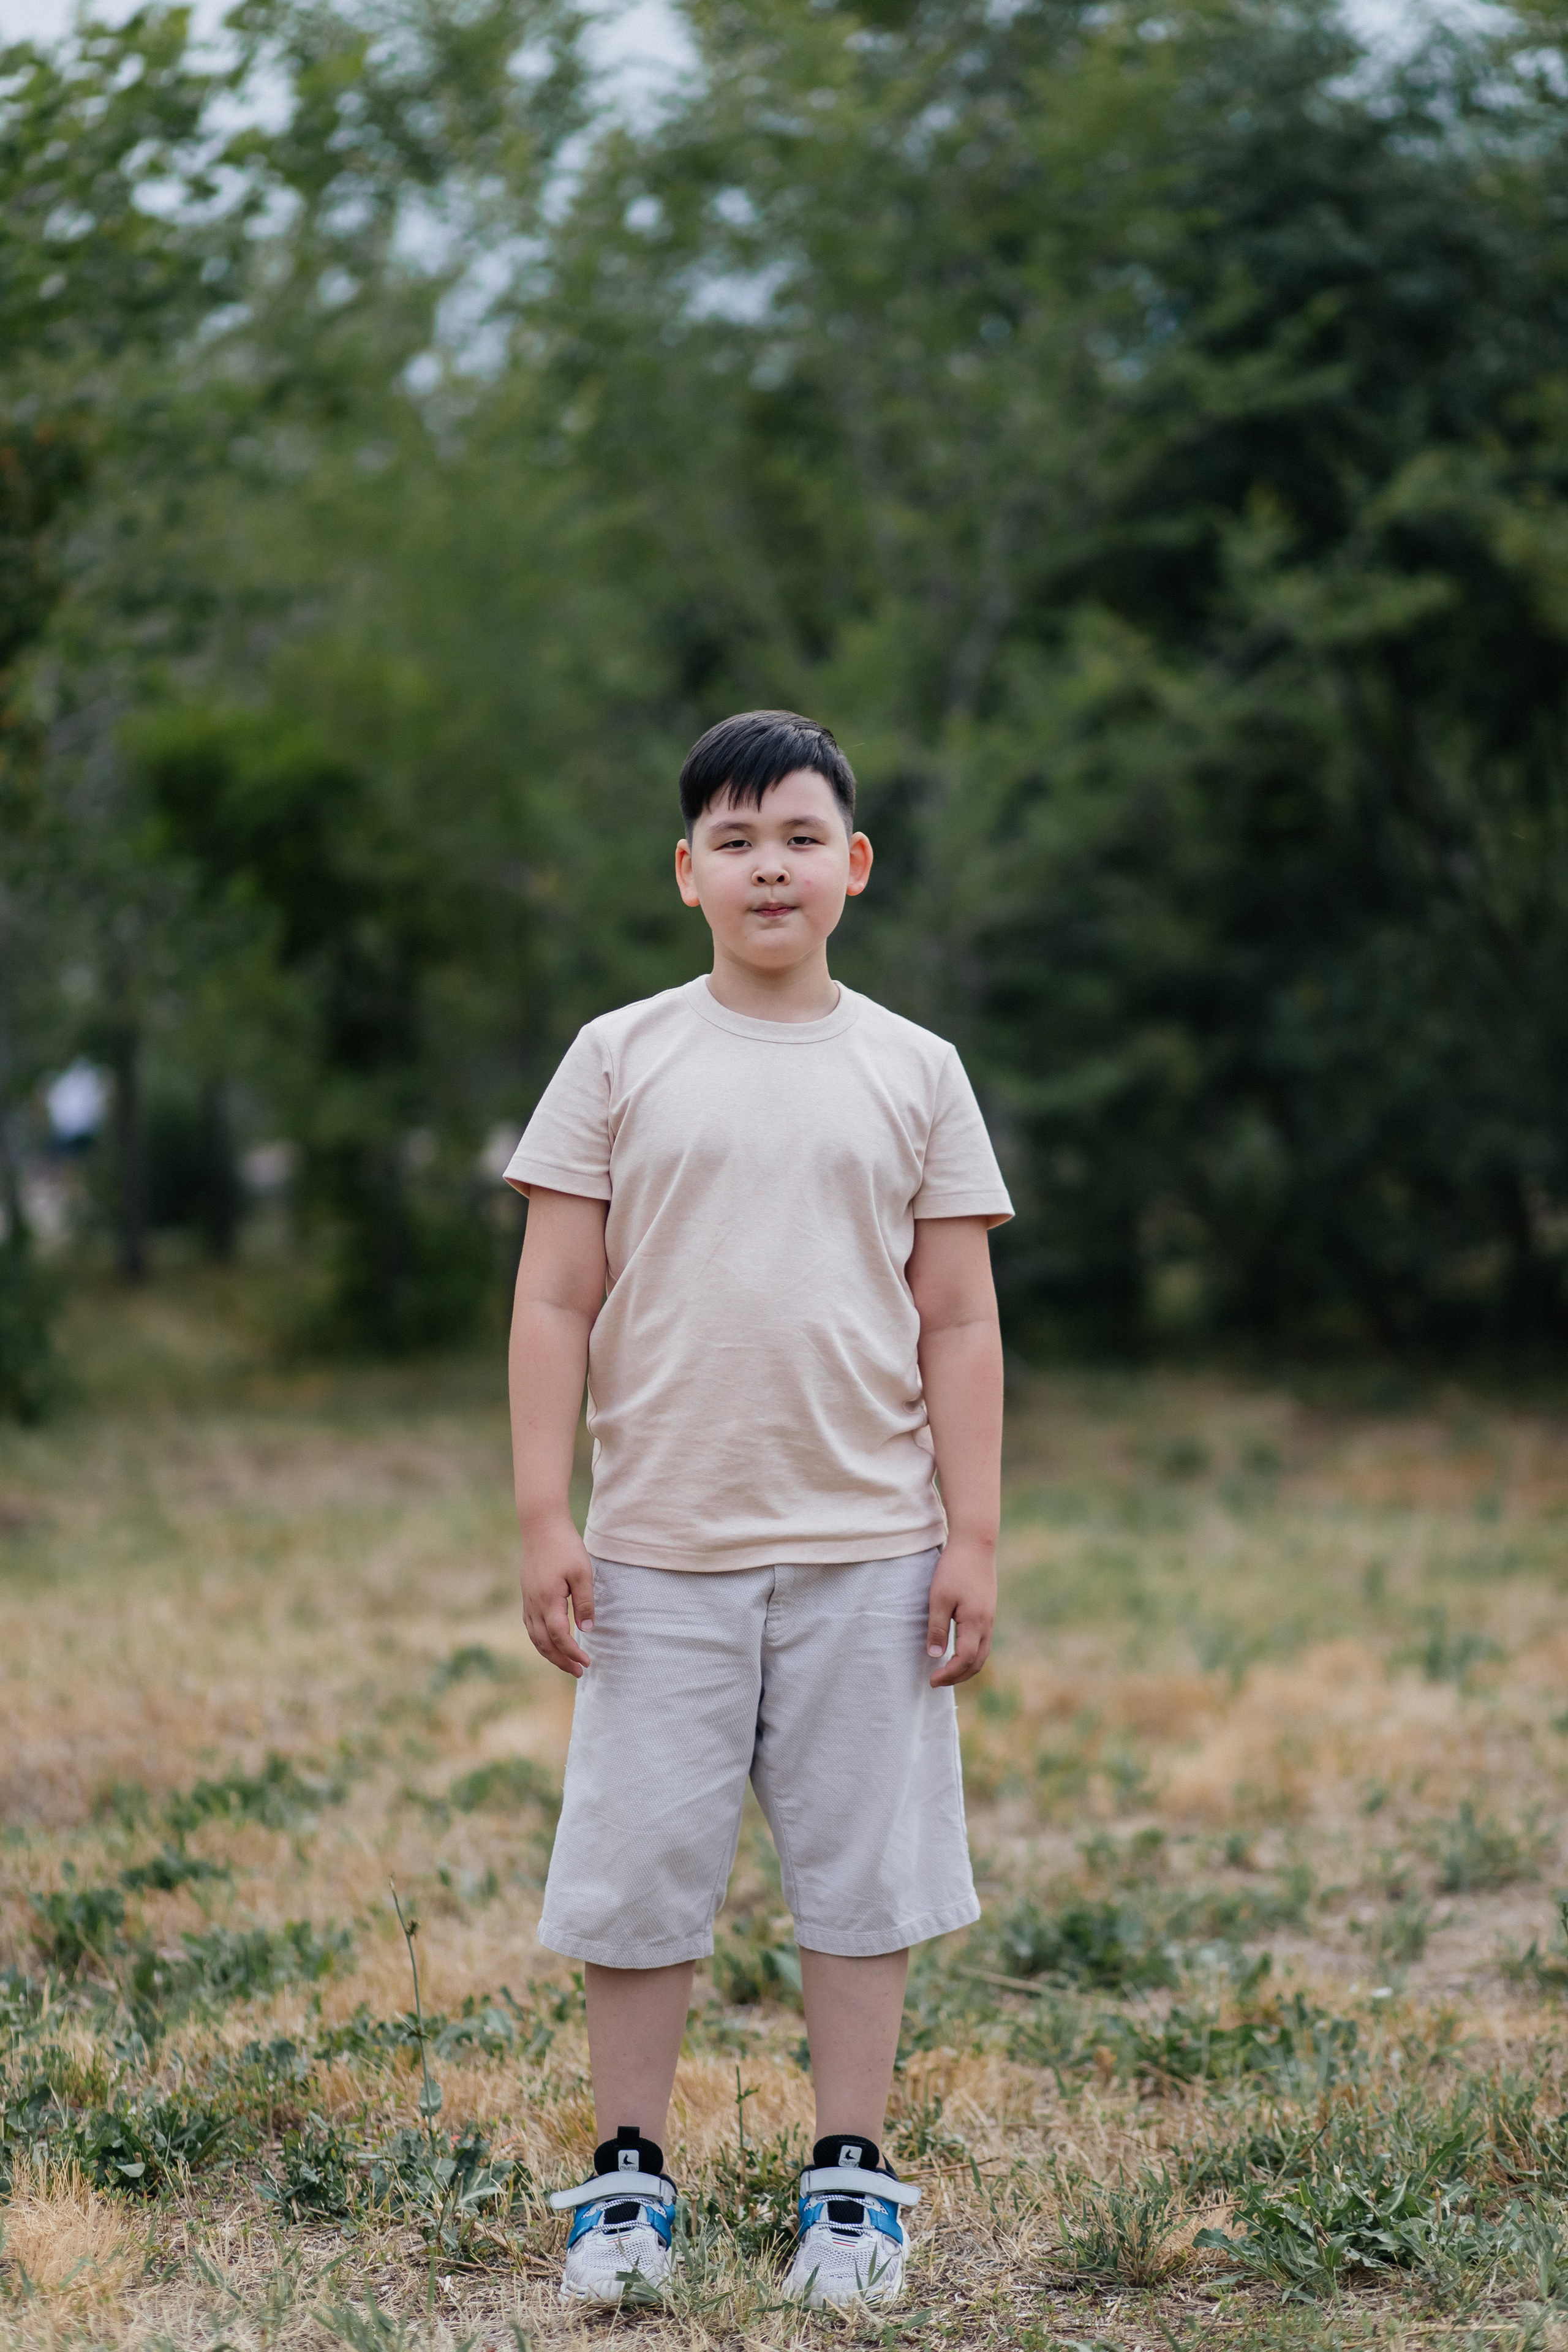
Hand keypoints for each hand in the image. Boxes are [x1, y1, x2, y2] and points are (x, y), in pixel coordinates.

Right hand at [520, 1519, 594, 1676]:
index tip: (587, 1663)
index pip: (559, 1637)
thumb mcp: (582, 1573)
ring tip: (566, 1663)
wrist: (541, 1526)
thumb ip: (585, 1603)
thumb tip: (588, 1629)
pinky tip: (550, 1642)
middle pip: (544, 1643)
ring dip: (549, 1653)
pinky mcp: (527, 1594)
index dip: (572, 1653)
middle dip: (561, 1661)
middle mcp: (534, 1604)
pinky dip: (541, 1640)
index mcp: (548, 1600)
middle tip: (579, 1672)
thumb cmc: (565, 1547)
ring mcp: (527, 1600)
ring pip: (534, 1637)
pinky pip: (530, 1626)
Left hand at [925, 1536, 995, 1686]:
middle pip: (977, 1662)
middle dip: (958, 1676)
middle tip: (938, 1681)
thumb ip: (937, 1628)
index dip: (949, 1674)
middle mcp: (987, 1624)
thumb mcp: (939, 1598)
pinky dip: (971, 1654)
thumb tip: (935, 1656)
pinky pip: (983, 1641)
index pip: (964, 1660)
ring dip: (966, 1667)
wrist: (976, 1544)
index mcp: (975, 1623)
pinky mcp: (988, 1610)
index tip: (932, 1681)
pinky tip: (957, 1650)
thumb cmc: (954, 1569)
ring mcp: (990, 1617)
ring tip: (947, 1671)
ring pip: (982, 1653)